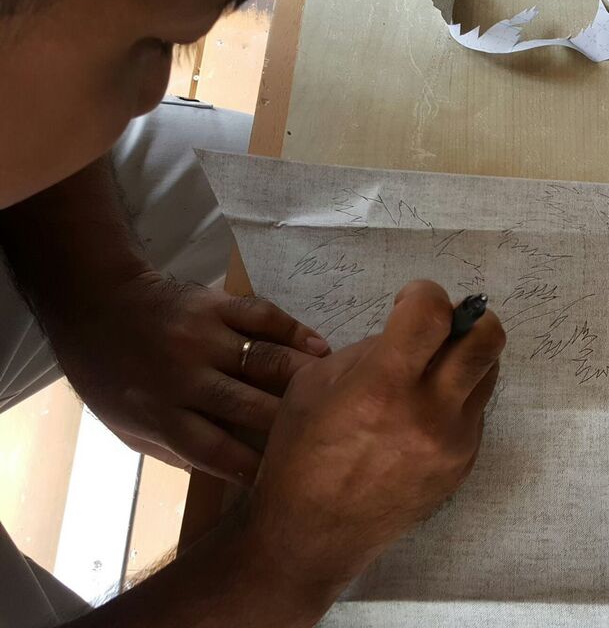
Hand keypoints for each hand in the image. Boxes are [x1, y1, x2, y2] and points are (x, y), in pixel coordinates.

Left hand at [54, 270, 330, 484]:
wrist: (92, 305)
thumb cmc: (109, 375)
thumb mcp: (125, 427)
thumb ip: (174, 450)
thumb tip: (231, 473)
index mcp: (161, 415)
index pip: (216, 450)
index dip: (255, 468)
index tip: (287, 481)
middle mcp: (185, 378)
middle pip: (252, 407)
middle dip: (293, 426)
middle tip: (328, 438)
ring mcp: (203, 338)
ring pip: (266, 362)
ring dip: (305, 378)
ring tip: (338, 391)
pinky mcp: (216, 305)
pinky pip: (264, 317)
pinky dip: (295, 332)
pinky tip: (321, 348)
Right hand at [244, 281, 504, 590]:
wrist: (311, 535)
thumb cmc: (300, 454)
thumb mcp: (315, 384)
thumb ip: (370, 350)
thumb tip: (408, 333)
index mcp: (384, 386)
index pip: (433, 313)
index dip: (425, 293)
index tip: (409, 301)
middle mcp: (430, 412)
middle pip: (488, 338)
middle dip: (470, 317)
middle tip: (442, 325)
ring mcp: (454, 442)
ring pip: (487, 374)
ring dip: (464, 358)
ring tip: (431, 370)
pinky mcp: (464, 464)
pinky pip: (475, 412)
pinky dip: (455, 399)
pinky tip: (421, 413)